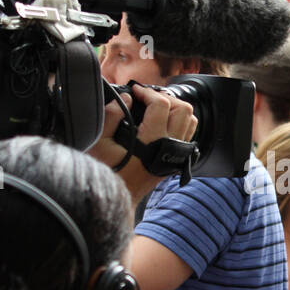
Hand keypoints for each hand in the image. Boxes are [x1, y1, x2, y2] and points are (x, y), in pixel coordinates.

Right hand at [89, 84, 197, 198]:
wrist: (118, 197)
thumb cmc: (106, 172)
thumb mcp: (100, 141)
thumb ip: (112, 115)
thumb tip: (127, 98)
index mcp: (152, 141)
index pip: (161, 105)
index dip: (148, 93)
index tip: (135, 91)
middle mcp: (169, 148)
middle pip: (183, 110)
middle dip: (166, 98)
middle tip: (148, 98)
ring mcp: (176, 155)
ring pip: (190, 122)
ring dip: (175, 110)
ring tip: (156, 108)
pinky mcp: (176, 161)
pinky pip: (187, 135)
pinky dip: (179, 123)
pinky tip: (161, 122)